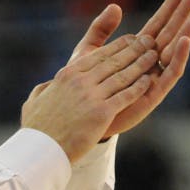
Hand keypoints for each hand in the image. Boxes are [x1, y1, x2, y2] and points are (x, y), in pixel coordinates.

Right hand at [22, 33, 158, 162]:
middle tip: (150, 40)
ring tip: (154, 56)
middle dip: (135, 49)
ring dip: (141, 64)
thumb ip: (44, 89)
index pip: (98, 55)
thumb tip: (48, 86)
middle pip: (114, 61)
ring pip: (123, 75)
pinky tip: (149, 80)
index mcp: (67, 75)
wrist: (41, 150)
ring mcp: (91, 96)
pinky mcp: (101, 114)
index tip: (131, 39)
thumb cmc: (37, 129)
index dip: (118, 45)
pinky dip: (139, 86)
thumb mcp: (35, 101)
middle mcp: (80, 81)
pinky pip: (125, 96)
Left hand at [70, 0, 189, 137]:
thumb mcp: (90, 52)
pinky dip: (179, 58)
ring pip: (174, 52)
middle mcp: (148, 63)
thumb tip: (115, 6)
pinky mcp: (152, 94)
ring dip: (186, 33)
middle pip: (170, 34)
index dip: (169, 8)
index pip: (157, 25)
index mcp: (135, 51)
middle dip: (182, 15)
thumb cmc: (85, 86)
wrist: (80, 117)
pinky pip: (170, 74)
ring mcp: (153, 78)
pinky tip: (185, 41)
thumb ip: (101, 30)